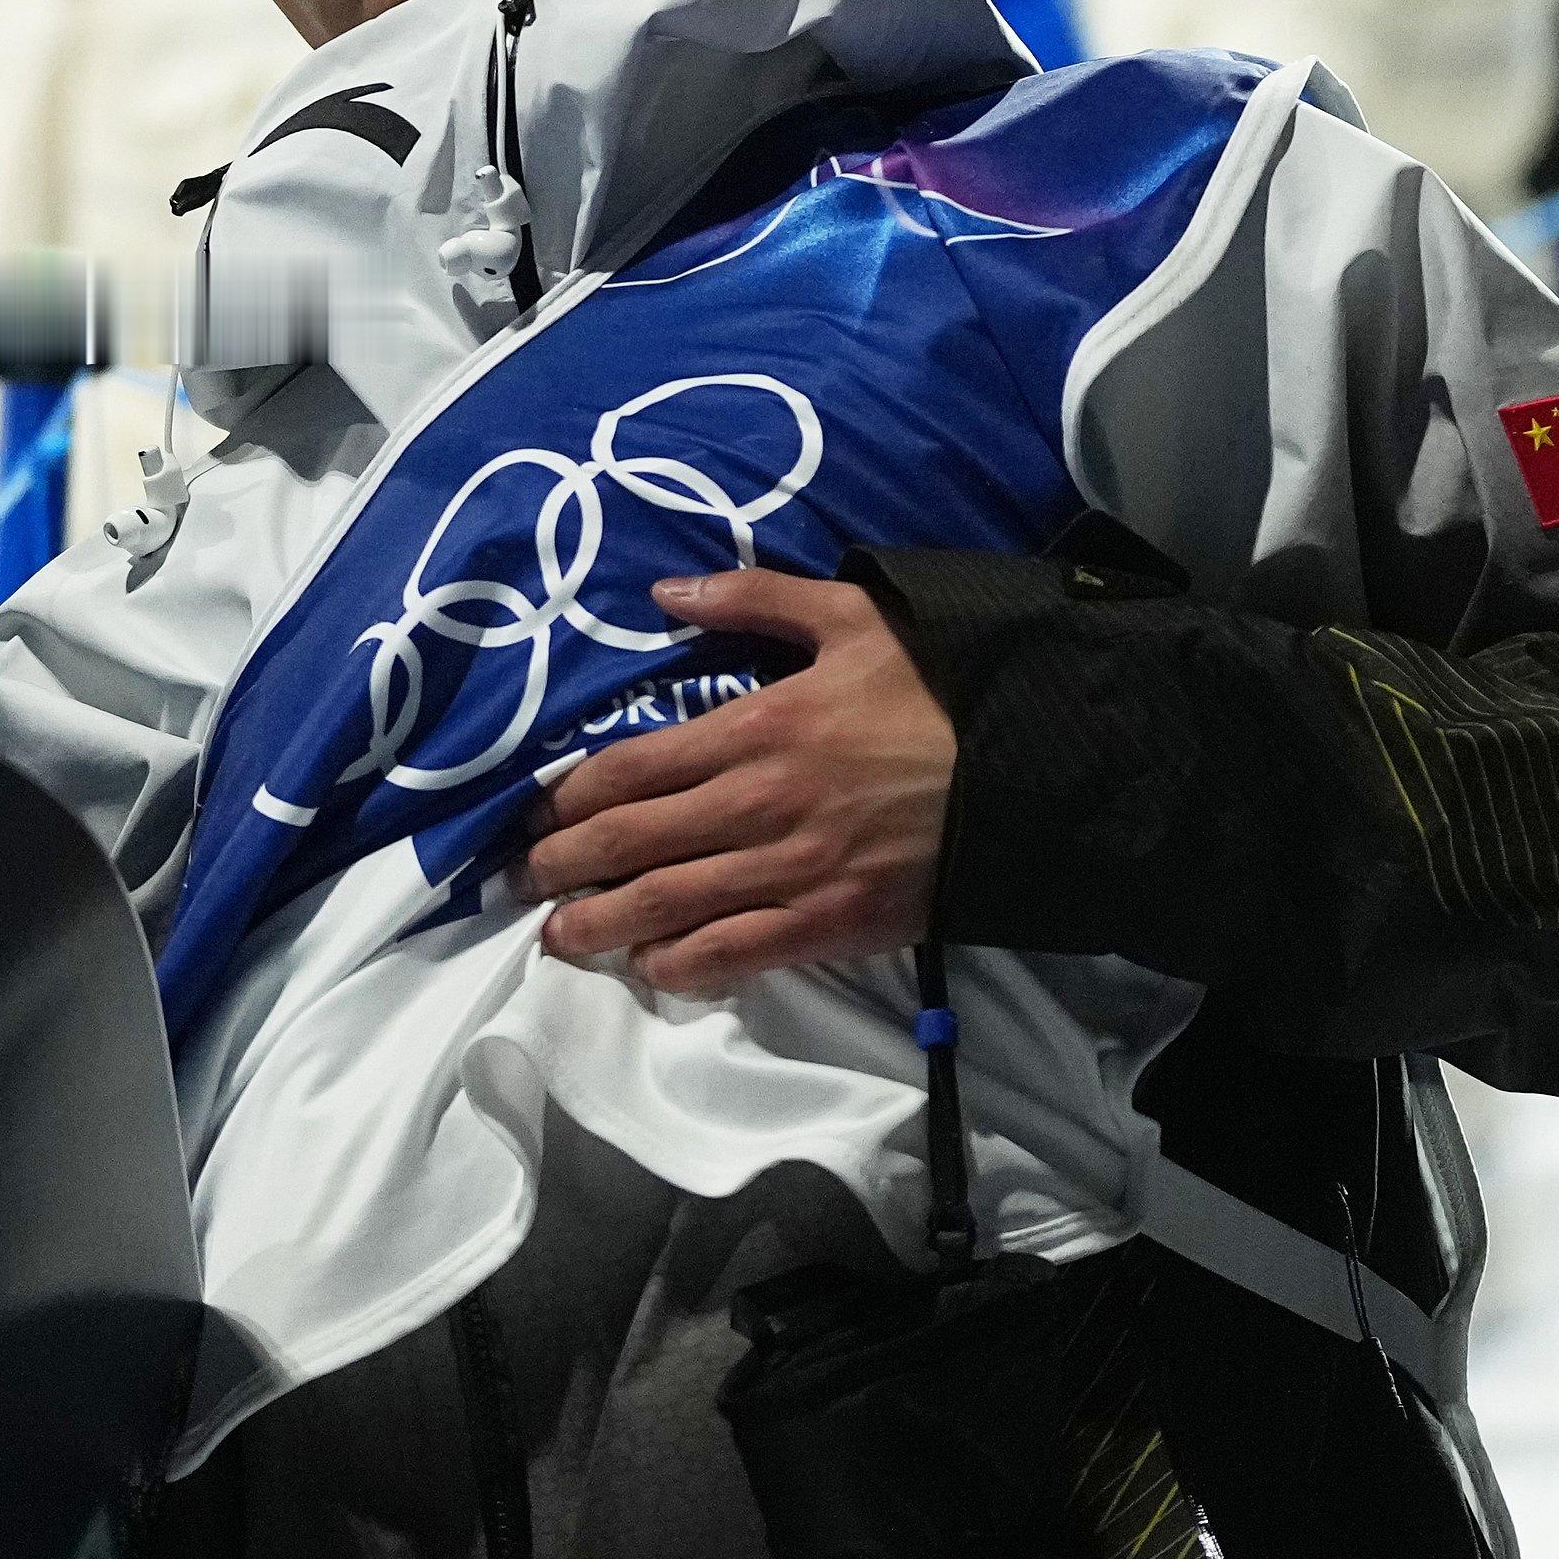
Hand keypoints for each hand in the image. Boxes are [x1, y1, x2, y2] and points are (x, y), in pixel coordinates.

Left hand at [521, 569, 956, 993]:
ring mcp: (794, 872)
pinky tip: (647, 966)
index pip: (632, 769)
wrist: (1038, 771)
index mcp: (759, 726)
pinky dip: (681, 966)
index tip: (535, 813)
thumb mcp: (854, 617)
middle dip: (563, 866)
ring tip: (557, 936)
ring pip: (668, 907)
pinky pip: (736, 954)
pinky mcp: (831, 925)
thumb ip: (754, 600)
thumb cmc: (942, 689)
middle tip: (520, 881)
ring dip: (600, 925)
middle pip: (632, 843)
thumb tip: (666, 592)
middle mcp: (760, 804)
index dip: (571, 798)